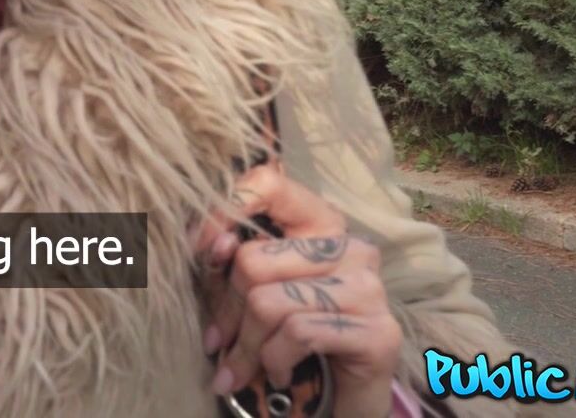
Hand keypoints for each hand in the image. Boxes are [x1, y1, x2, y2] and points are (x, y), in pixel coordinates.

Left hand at [194, 163, 401, 417]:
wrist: (344, 393)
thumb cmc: (288, 334)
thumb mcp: (251, 293)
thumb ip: (229, 265)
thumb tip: (213, 245)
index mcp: (319, 222)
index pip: (268, 182)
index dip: (223, 210)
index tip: (198, 248)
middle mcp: (351, 246)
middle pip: (252, 262)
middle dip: (227, 312)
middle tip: (219, 343)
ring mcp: (368, 288)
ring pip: (268, 304)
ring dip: (245, 347)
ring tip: (241, 367)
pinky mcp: (378, 331)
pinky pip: (296, 334)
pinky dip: (274, 361)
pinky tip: (278, 373)